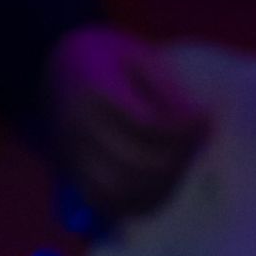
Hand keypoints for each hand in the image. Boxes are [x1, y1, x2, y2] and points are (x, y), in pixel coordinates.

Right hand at [43, 24, 210, 218]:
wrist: (48, 66)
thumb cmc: (102, 56)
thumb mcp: (134, 52)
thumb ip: (165, 83)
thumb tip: (199, 120)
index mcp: (92, 92)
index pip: (148, 125)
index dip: (185, 129)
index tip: (207, 120)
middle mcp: (76, 128)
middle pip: (139, 163)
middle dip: (179, 158)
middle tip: (199, 143)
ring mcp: (70, 154)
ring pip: (122, 190)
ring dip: (161, 184)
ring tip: (182, 163)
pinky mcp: (69, 172)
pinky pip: (105, 203)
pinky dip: (136, 202)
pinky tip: (161, 185)